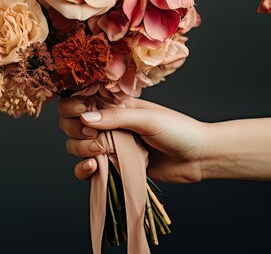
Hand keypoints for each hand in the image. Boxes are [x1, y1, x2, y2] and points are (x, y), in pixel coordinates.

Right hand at [58, 97, 210, 182]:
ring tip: (100, 153)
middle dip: (74, 130)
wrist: (198, 158)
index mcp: (115, 104)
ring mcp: (109, 145)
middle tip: (94, 137)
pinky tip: (94, 168)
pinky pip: (87, 169)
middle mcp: (108, 123)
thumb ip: (116, 117)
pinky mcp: (114, 166)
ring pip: (75, 146)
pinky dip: (83, 170)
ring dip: (80, 150)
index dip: (72, 105)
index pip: (80, 99)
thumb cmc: (179, 131)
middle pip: (71, 123)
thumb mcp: (148, 119)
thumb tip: (84, 117)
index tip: (81, 112)